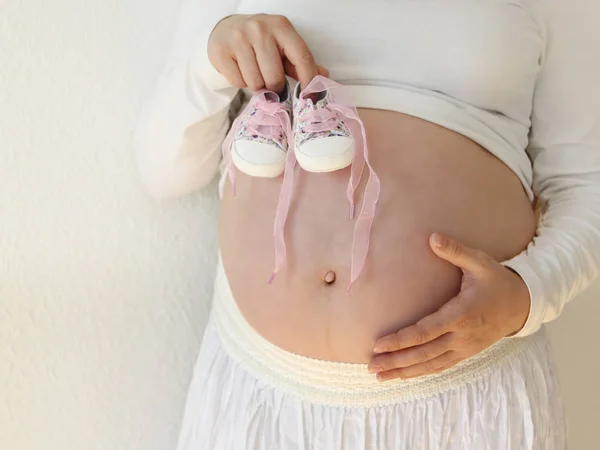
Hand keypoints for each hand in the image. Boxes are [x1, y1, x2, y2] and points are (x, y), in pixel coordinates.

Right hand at [208, 14, 328, 92]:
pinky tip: (240, 69)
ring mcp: (239, 38)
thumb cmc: (260, 42)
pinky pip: (238, 83)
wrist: (225, 30)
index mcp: (281, 26)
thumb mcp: (282, 46)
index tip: (309, 98)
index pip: (302, 57)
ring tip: (254, 72)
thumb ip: (301, 62)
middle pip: (275, 78)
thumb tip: (324, 77)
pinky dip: (241, 82)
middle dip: (274, 87)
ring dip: (256, 85)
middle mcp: (260, 29)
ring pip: (256, 83)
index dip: (308, 80)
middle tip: (270, 81)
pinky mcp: (222, 51)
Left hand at [368, 232, 530, 381]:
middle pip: (424, 353)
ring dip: (404, 371)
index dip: (402, 339)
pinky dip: (421, 372)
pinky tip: (403, 375)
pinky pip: (440, 366)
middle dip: (396, 361)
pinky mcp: (466, 353)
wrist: (523, 304)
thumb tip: (432, 237)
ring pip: (431, 364)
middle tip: (371, 366)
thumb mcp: (480, 262)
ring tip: (380, 376)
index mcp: (462, 314)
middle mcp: (462, 336)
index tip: (379, 344)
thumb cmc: (497, 281)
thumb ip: (456, 251)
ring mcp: (465, 348)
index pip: (426, 331)